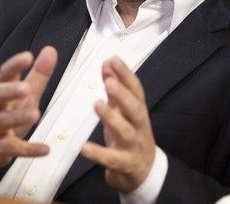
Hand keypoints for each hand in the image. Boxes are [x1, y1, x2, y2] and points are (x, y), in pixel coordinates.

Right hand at [0, 46, 56, 167]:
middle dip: (9, 91)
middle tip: (26, 88)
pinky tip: (45, 149)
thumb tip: (50, 50)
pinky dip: (28, 150)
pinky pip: (11, 149)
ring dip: (16, 118)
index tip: (28, 56)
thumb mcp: (24, 94)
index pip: (4, 74)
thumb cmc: (7, 113)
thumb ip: (38, 74)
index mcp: (2, 91)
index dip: (15, 65)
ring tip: (35, 115)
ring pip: (0, 122)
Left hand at [81, 57, 155, 193]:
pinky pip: (112, 159)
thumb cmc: (131, 134)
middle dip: (123, 94)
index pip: (135, 89)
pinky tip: (85, 148)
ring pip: (126, 131)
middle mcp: (138, 125)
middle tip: (109, 82)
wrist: (144, 170)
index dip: (125, 74)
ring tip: (97, 105)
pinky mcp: (124, 163)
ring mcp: (133, 145)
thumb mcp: (124, 110)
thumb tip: (108, 63)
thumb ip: (116, 87)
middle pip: (135, 108)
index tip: (113, 59)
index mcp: (138, 110)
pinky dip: (99, 154)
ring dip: (112, 118)